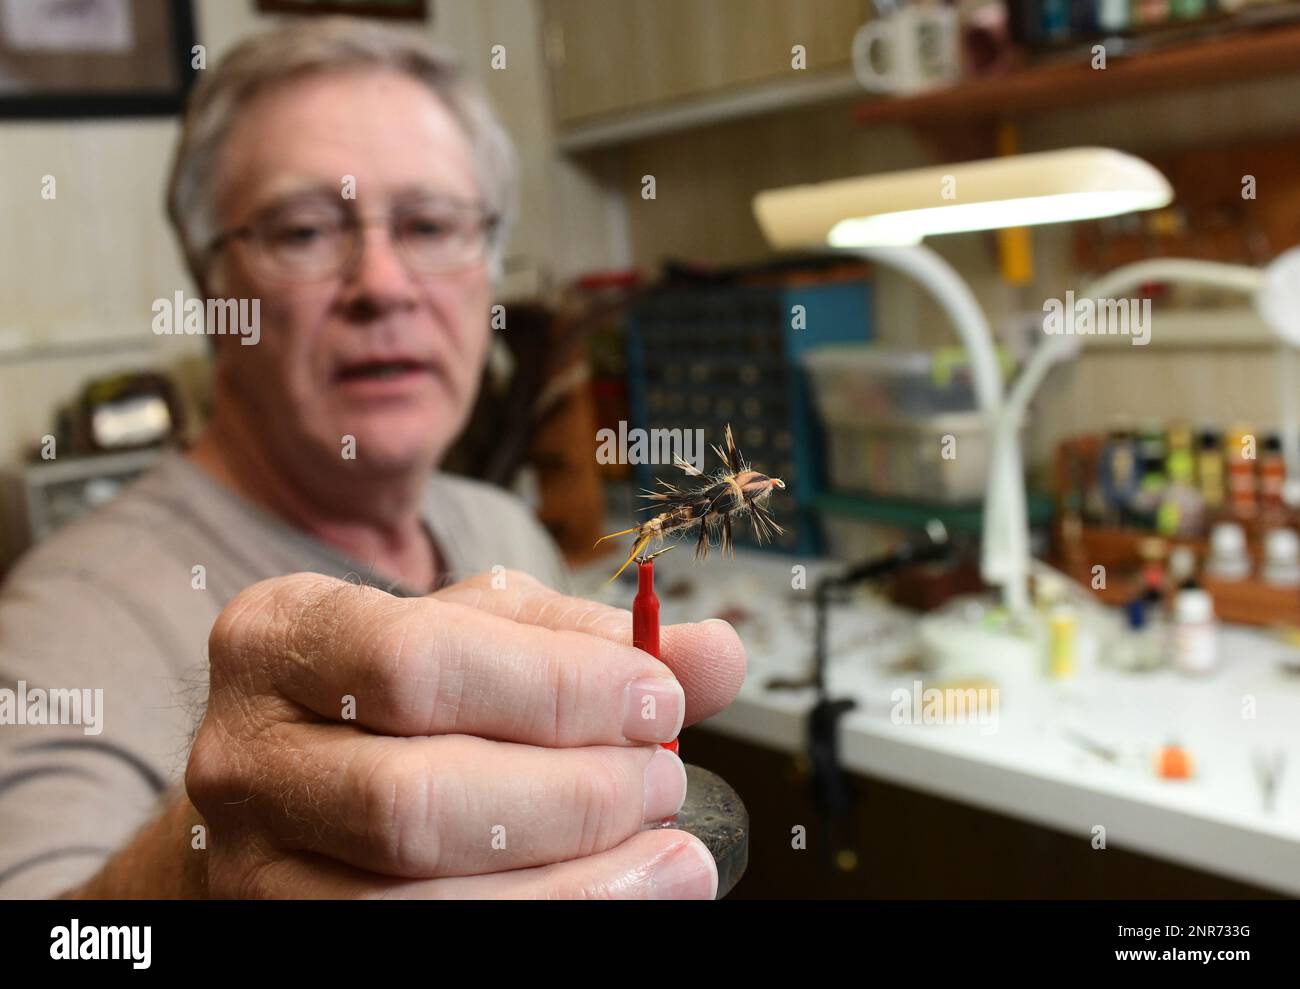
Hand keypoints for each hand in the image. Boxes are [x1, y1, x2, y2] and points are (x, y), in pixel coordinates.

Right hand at [186, 570, 745, 897]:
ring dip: (573, 884)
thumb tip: (715, 653)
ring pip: (414, 898)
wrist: (311, 772)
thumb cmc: (409, 689)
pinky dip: (544, 922)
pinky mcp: (286, 932)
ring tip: (671, 854)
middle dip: (572, 796)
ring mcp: (253, 865)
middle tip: (664, 781)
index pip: (416, 663)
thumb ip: (595, 640)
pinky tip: (621, 895)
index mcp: (282, 635)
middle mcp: (244, 754)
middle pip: (414, 797)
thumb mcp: (489, 632)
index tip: (661, 702)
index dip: (558, 690)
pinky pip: (420, 945)